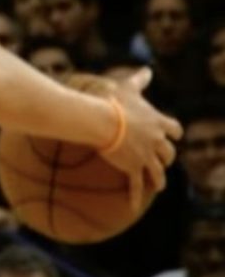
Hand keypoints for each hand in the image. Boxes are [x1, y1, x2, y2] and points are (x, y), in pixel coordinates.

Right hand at [98, 68, 181, 210]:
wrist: (102, 120)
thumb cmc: (113, 101)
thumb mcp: (129, 88)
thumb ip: (140, 80)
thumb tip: (147, 70)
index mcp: (157, 122)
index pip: (174, 129)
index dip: (173, 133)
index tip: (172, 136)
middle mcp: (156, 140)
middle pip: (168, 152)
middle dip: (167, 157)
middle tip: (163, 161)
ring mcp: (146, 155)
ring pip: (158, 171)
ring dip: (158, 179)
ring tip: (158, 185)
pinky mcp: (133, 167)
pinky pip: (136, 185)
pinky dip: (134, 196)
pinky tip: (133, 206)